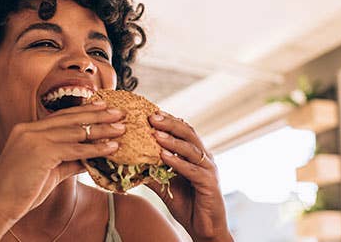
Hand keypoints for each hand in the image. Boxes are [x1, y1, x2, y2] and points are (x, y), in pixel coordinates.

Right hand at [0, 102, 124, 225]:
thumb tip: (90, 158)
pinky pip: (75, 148)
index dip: (84, 111)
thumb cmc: (21, 191)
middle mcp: (29, 129)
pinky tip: (111, 148)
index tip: (103, 106)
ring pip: (76, 131)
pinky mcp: (41, 152)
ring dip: (102, 130)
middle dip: (98, 114)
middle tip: (119, 112)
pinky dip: (96, 148)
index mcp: (26, 129)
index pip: (61, 116)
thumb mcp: (49, 171)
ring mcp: (33, 139)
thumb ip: (68, 160)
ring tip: (121, 129)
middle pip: (71, 118)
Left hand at [146, 112, 232, 241]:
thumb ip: (153, 173)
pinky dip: (177, 162)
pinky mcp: (209, 184)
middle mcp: (205, 158)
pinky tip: (163, 156)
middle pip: (189, 134)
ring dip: (172, 140)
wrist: (205, 228)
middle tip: (152, 116)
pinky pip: (192, 170)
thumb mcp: (166, 186)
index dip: (169, 121)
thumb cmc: (188, 205)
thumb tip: (131, 163)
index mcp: (196, 155)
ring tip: (156, 133)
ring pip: (191, 149)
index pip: (184, 131)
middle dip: (170, 124)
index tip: (150, 112)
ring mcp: (209, 170)